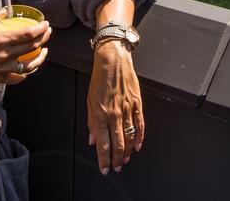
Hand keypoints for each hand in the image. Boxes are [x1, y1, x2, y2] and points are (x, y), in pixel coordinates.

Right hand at [0, 13, 51, 86]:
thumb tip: (4, 12)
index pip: (27, 34)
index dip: (40, 29)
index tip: (45, 24)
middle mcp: (4, 56)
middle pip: (32, 47)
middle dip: (43, 38)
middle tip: (47, 32)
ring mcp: (3, 70)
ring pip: (30, 66)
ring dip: (40, 57)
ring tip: (44, 51)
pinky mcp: (0, 79)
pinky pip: (18, 78)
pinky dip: (26, 73)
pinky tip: (29, 68)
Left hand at [86, 40, 143, 174]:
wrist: (113, 61)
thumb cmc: (99, 79)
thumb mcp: (89, 101)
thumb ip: (91, 122)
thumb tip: (92, 140)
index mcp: (100, 115)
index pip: (103, 144)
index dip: (104, 160)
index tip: (104, 168)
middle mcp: (114, 115)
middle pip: (118, 145)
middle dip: (117, 160)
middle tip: (116, 168)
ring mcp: (127, 110)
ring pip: (130, 138)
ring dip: (128, 152)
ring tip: (125, 160)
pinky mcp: (137, 104)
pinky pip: (140, 125)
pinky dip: (139, 138)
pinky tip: (137, 146)